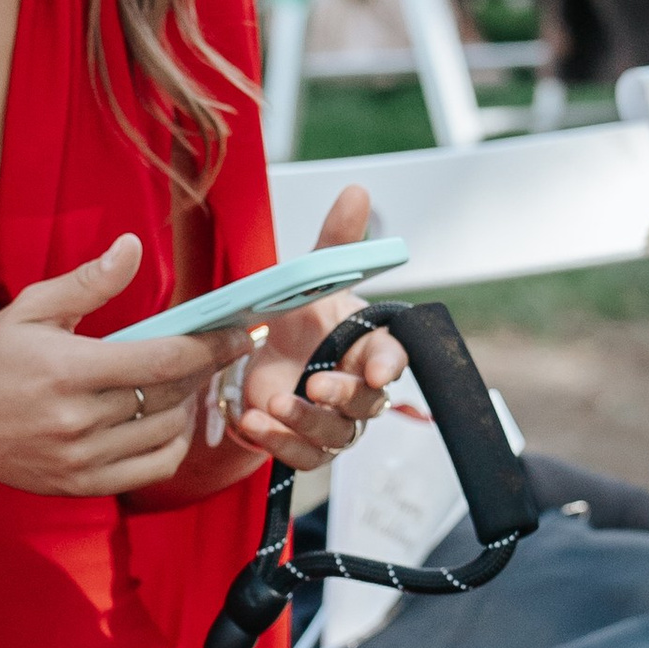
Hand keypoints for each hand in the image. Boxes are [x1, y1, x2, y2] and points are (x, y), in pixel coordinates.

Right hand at [0, 234, 228, 498]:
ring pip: (167, 433)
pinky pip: (153, 468)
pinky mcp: (84, 485)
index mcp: (69, 371)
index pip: (163, 360)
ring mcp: (83, 459)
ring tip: (183, 381)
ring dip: (188, 405)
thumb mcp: (31, 309)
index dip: (211, 346)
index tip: (239, 332)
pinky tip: (168, 420)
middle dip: (204, 370)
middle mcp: (79, 421)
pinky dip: (173, 444)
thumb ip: (88, 282)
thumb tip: (131, 246)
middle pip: (171, 396)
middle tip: (217, 349)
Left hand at [228, 188, 407, 467]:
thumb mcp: (312, 277)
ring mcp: (335, 421)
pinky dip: (280, 444)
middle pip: (368, 403)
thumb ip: (336, 241)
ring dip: (307, 422)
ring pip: (336, 435)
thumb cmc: (303, 317)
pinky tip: (254, 422)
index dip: (389, 364)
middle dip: (344, 395)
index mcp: (369, 347)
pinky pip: (303, 456)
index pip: (393, 358)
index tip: (380, 369)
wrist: (265, 355)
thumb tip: (356, 191)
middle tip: (317, 384)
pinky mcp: (305, 444)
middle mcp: (359, 388)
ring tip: (275, 403)